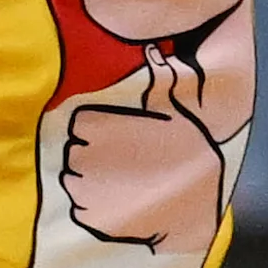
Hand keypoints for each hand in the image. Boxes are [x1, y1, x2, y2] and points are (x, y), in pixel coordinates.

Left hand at [58, 74, 223, 253]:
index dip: (95, 132)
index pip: (78, 126)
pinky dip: (92, 207)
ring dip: (89, 181)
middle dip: (91, 155)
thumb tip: (154, 50)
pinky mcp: (86, 218)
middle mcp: (82, 156)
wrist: (195, 209)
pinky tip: (118, 203)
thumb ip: (161, 80)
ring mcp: (82, 189)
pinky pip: (78, 208)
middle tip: (121, 162)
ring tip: (119, 183)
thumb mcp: (176, 112)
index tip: (115, 139)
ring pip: (72, 179)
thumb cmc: (187, 154)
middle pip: (73, 151)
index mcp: (97, 126)